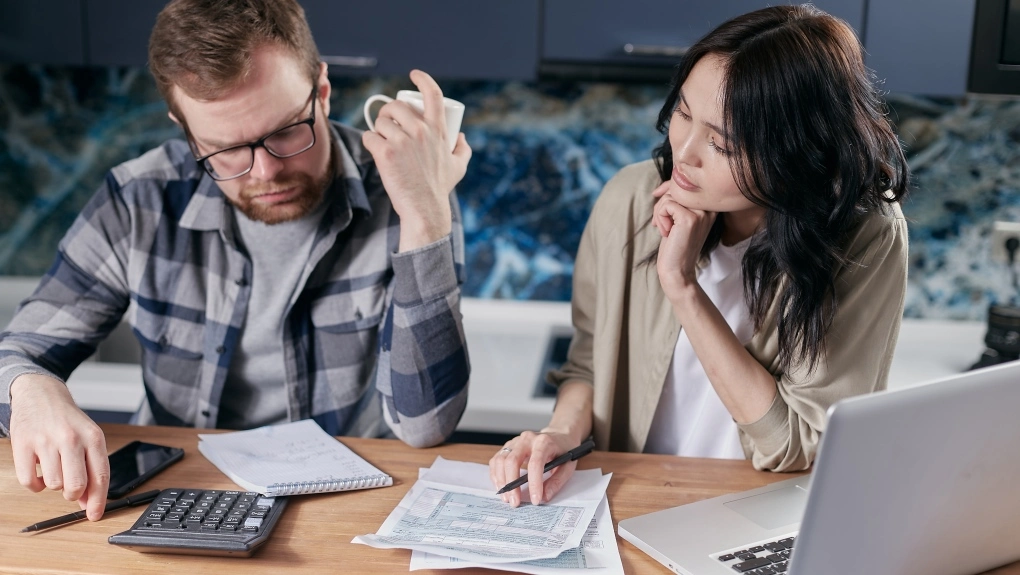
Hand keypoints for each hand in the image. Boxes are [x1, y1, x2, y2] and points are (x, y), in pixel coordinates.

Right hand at [9, 374, 109, 519]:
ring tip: (55, 468)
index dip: (98, 500)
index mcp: (93, 437)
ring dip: (54, 484)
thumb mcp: (88, 439)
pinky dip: (34, 484)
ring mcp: (45, 441)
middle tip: (71, 487)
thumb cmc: (68, 421)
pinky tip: (39, 471)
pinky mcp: (23, 444)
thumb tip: (90, 503)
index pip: (100, 476)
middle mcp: (71, 438)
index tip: (95, 515)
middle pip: (76, 486)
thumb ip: (92, 469)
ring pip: (53, 485)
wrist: (41, 395)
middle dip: (74, 494)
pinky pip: (29, 482)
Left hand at [361, 69, 471, 250]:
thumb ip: (463, 149)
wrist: (424, 208)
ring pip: (380, 122)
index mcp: (438, 129)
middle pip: (396, 106)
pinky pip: (369, 137)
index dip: (423, 79)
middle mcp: (420, 131)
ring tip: (383, 141)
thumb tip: (461, 137)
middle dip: (388, 112)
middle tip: (388, 124)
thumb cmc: (440, 188)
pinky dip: (370, 143)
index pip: (433, 94)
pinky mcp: (384, 152)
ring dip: (378, 129)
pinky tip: (375, 151)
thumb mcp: (459, 166)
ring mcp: (401, 141)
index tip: (414, 75)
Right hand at [489, 429, 577, 506]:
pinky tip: (501, 487)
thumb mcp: (567, 466)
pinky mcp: (508, 446)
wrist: (559, 435)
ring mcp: (515, 442)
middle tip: (515, 502)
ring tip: (507, 498)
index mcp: (544, 442)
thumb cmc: (563, 450)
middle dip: (511, 484)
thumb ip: (557, 482)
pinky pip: (496, 460)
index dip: (534, 483)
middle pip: (512, 460)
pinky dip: (496, 475)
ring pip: (500, 460)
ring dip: (501, 481)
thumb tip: (544, 497)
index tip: (535, 500)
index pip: (535, 463)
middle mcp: (527, 439)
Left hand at [653, 183, 716, 299]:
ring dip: (659, 211)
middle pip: (678, 187)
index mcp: (710, 207)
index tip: (656, 195)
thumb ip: (677, 201)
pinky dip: (660, 217)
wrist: (677, 270)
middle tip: (660, 222)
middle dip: (662, 203)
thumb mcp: (677, 219)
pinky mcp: (690, 219)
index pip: (687, 183)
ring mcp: (701, 213)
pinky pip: (667, 205)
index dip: (668, 187)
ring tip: (664, 229)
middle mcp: (710, 208)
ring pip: (671, 195)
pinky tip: (665, 232)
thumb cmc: (674, 245)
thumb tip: (662, 187)